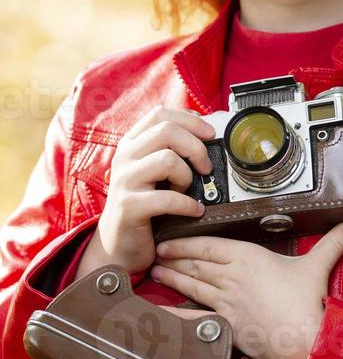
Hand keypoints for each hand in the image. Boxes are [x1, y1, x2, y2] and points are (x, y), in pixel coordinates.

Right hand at [87, 106, 214, 275]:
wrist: (118, 245)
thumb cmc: (144, 205)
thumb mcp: (153, 172)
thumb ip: (170, 150)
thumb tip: (205, 133)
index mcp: (131, 143)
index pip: (160, 114)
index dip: (189, 119)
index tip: (209, 133)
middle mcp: (124, 157)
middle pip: (167, 131)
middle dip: (196, 147)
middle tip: (206, 168)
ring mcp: (124, 181)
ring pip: (167, 160)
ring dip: (187, 176)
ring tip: (187, 190)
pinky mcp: (129, 206)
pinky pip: (168, 198)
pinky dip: (188, 204)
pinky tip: (194, 211)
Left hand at [151, 219, 342, 358]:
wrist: (302, 339)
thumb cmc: (307, 300)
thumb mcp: (318, 264)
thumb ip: (334, 241)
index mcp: (247, 256)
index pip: (210, 245)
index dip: (188, 241)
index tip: (172, 238)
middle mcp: (230, 276)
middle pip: (196, 263)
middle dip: (174, 256)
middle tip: (155, 251)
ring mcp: (225, 301)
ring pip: (192, 285)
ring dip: (172, 278)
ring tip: (154, 272)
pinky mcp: (225, 324)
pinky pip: (194, 317)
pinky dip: (174, 315)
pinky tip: (158, 315)